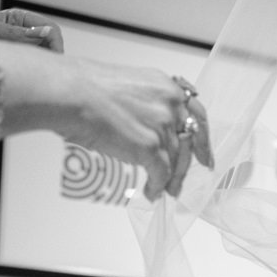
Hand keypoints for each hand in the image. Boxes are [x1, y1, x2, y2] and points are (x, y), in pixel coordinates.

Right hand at [50, 58, 210, 198]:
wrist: (73, 93)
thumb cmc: (86, 86)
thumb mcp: (128, 85)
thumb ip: (146, 103)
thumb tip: (144, 123)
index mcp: (166, 87)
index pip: (196, 114)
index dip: (201, 137)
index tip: (203, 153)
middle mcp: (171, 105)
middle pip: (188, 141)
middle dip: (186, 164)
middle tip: (181, 180)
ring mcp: (163, 126)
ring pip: (176, 160)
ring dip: (170, 179)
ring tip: (164, 190)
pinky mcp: (150, 146)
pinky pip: (161, 173)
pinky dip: (157, 186)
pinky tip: (152, 192)